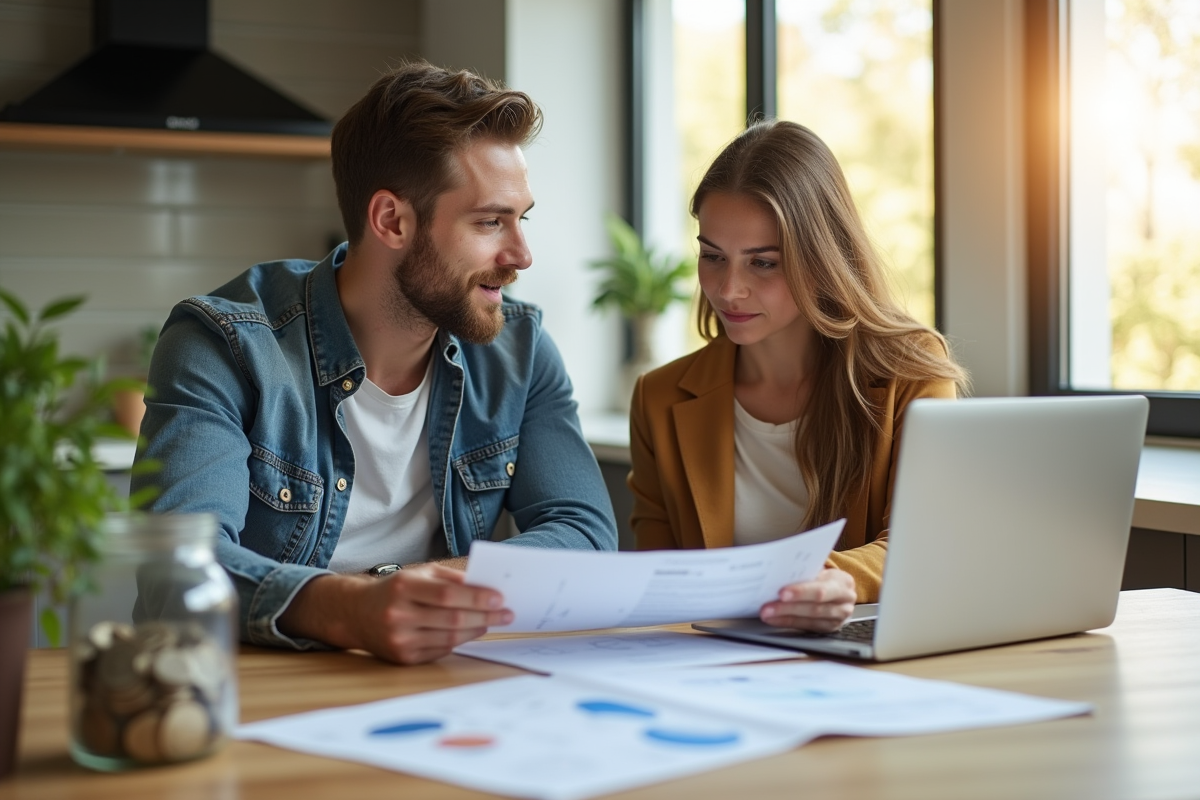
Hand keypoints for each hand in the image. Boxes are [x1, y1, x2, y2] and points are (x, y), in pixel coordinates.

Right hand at [279, 564, 511, 664]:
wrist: (356, 614)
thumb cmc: (395, 589)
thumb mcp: (419, 573)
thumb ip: (450, 578)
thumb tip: (486, 586)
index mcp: (403, 587)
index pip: (447, 594)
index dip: (476, 597)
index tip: (500, 598)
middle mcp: (398, 614)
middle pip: (452, 618)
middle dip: (485, 616)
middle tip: (507, 613)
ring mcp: (399, 639)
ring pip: (449, 638)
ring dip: (476, 630)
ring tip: (493, 621)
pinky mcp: (402, 657)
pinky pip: (440, 650)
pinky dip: (460, 641)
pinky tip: (472, 631)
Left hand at [760, 568, 855, 631]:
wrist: (842, 590)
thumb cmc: (826, 577)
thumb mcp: (822, 570)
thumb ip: (806, 572)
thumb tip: (780, 574)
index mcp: (842, 583)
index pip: (820, 590)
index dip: (801, 592)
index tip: (781, 593)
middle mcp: (844, 602)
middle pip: (814, 608)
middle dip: (788, 608)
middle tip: (767, 607)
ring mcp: (839, 618)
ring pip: (810, 620)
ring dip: (785, 617)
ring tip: (767, 614)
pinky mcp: (830, 628)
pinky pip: (807, 627)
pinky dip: (788, 623)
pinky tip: (775, 620)